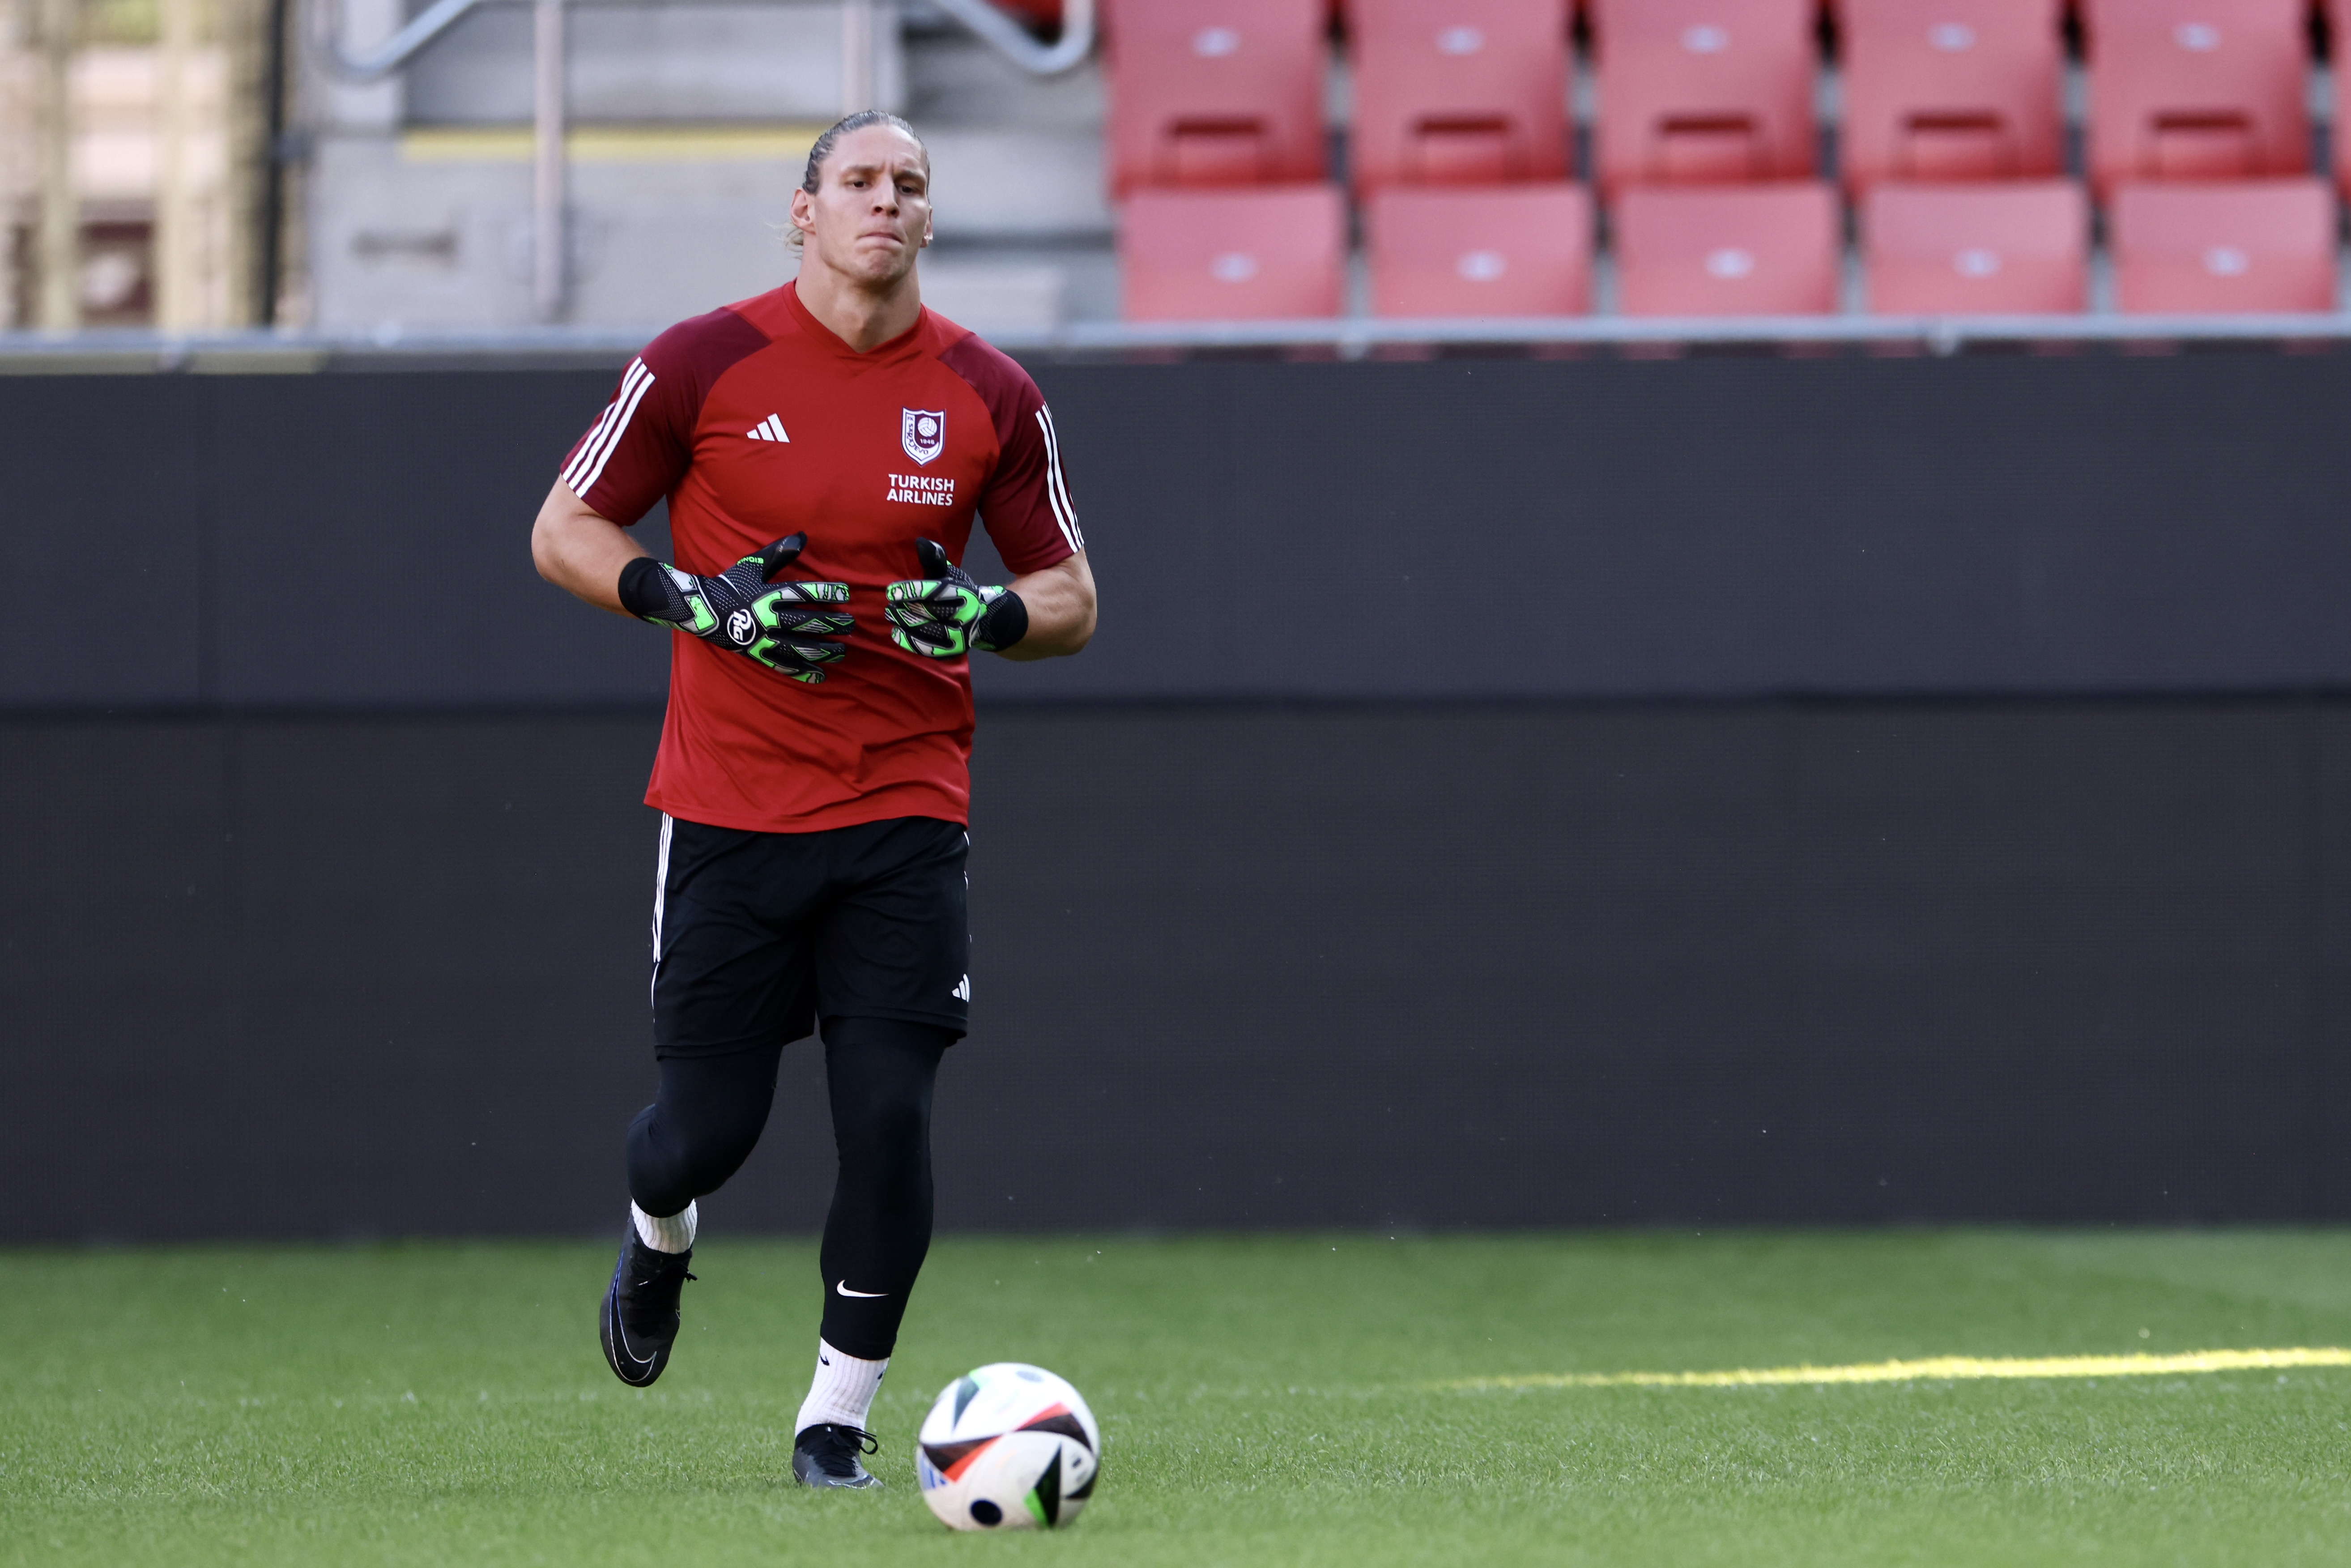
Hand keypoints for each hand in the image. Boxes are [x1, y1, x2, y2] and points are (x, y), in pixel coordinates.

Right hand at [621, 533, 853, 682]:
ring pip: (799, 648)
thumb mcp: (753, 564)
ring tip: (843, 651)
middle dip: (831, 625)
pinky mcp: (758, 655)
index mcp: (768, 595)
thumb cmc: (730, 584)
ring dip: (824, 650)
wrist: (702, 610)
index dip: (825, 593)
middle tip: (851, 625)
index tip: (845, 593)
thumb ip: (779, 552)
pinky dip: (802, 672)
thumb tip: (802, 536)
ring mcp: (763, 640)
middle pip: (805, 623)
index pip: (803, 593)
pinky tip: (820, 676)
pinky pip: (783, 666)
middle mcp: (767, 619)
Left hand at [884, 539, 1028, 657]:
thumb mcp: (948, 573)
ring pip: (929, 631)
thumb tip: (921, 541)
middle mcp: (966, 615)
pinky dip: (910, 642)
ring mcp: (961, 635)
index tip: (891, 591)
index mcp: (965, 593)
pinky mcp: (953, 650)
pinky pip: (929, 649)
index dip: (911, 591)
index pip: (935, 592)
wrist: (980, 620)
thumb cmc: (955, 592)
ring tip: (891, 616)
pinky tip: (896, 633)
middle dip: (906, 608)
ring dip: (905, 624)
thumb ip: (934, 559)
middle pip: (931, 612)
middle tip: (889, 606)